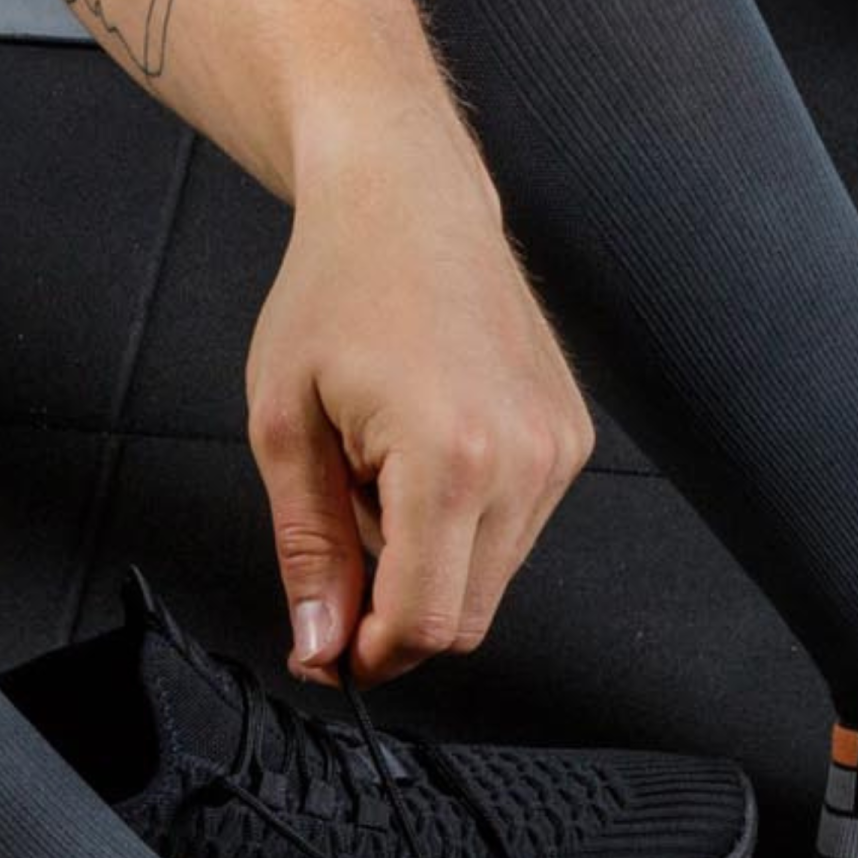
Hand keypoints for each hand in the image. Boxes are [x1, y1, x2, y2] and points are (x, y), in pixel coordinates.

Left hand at [246, 105, 592, 688]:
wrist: (407, 201)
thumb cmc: (336, 290)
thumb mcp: (286, 426)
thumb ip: (309, 548)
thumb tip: (322, 644)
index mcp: (451, 458)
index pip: (426, 622)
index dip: (369, 656)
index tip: (327, 653)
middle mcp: (525, 459)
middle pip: (466, 617)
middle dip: (394, 614)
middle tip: (335, 556)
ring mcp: (560, 449)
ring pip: (491, 579)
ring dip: (427, 561)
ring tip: (376, 474)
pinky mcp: (572, 439)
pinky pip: (514, 530)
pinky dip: (460, 522)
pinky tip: (419, 454)